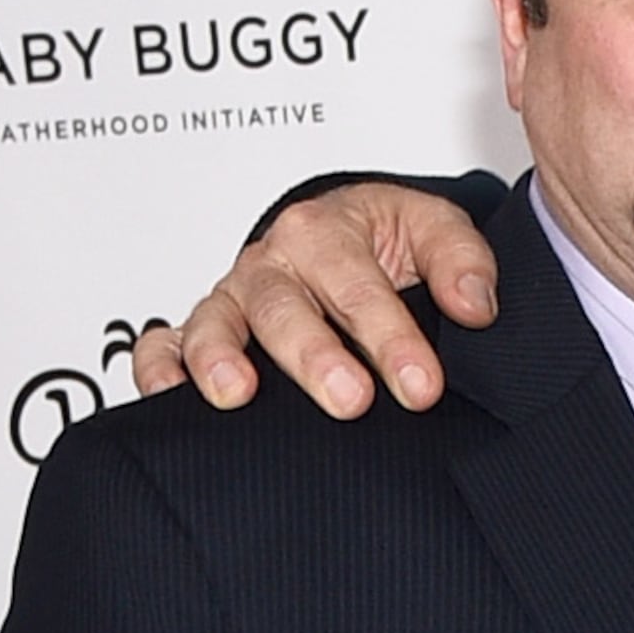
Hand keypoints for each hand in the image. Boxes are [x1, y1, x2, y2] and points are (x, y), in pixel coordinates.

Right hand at [131, 184, 497, 418]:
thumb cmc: (385, 241)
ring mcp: (232, 300)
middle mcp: (272, 264)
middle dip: (315, 356)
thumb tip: (475, 306)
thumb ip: (459, 262)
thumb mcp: (432, 231)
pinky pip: (163, 345)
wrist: (344, 239)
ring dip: (222, 356)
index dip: (391, 338)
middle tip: (350, 401)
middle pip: (284, 307)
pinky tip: (172, 399)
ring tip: (238, 394)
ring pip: (216, 322)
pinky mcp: (202, 333)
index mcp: (325, 233)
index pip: (358, 287)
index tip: (421, 385)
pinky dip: (159, 368)